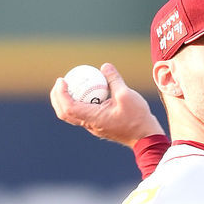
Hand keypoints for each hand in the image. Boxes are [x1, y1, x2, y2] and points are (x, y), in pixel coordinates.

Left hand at [50, 62, 165, 147]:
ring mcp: (94, 127)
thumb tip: (104, 66)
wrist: (146, 137)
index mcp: (92, 118)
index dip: (60, 93)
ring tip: (71, 85)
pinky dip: (80, 103)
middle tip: (61, 81)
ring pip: (72, 115)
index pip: (68, 107)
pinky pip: (84, 114)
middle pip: (64, 113)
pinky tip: (88, 92)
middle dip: (58, 97)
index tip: (62, 80)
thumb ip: (113, 79)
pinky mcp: (100, 126)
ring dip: (67, 100)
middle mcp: (90, 124)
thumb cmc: (137, 119)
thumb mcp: (126, 94)